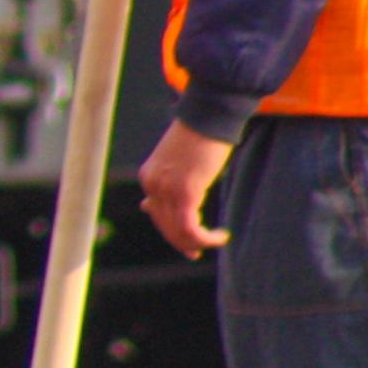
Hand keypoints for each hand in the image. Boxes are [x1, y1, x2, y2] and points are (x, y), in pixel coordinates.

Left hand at [139, 121, 234, 258]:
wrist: (210, 115)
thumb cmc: (201, 134)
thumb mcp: (178, 162)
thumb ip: (167, 183)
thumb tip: (147, 207)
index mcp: (149, 176)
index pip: (156, 214)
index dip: (170, 232)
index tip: (186, 244)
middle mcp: (152, 184)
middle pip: (164, 226)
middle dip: (182, 242)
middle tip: (197, 253)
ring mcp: (166, 189)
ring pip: (177, 231)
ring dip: (197, 242)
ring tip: (215, 240)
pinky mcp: (185, 192)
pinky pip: (190, 228)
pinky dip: (205, 238)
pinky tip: (220, 236)